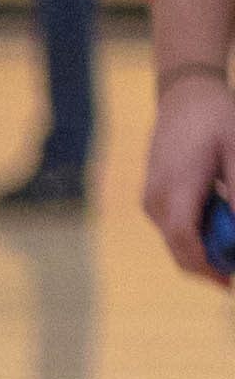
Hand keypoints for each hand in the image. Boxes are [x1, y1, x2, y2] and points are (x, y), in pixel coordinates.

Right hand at [146, 69, 234, 277]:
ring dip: (204, 247)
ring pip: (176, 241)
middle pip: (178, 248)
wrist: (184, 97)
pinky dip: (197, 234)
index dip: (204, 265)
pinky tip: (219, 217)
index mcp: (176, 186)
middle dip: (208, 265)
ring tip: (230, 230)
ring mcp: (151, 201)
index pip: (182, 238)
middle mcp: (156, 200)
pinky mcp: (153, 200)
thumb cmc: (216, 118)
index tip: (228, 281)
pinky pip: (175, 228)